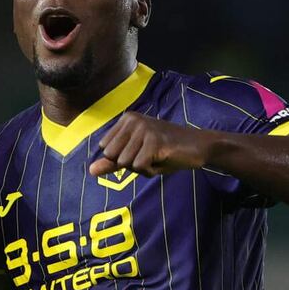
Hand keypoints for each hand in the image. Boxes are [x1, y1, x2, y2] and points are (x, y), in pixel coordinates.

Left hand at [89, 112, 211, 177]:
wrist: (197, 146)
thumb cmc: (165, 150)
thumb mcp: (136, 155)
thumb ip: (112, 162)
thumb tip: (91, 170)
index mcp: (126, 119)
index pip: (106, 150)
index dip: (122, 158)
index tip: (141, 151)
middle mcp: (132, 120)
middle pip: (113, 156)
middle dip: (130, 164)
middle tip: (150, 155)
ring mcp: (143, 129)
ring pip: (126, 163)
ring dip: (142, 168)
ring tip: (157, 156)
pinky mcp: (154, 141)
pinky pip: (140, 167)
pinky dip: (151, 170)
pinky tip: (163, 159)